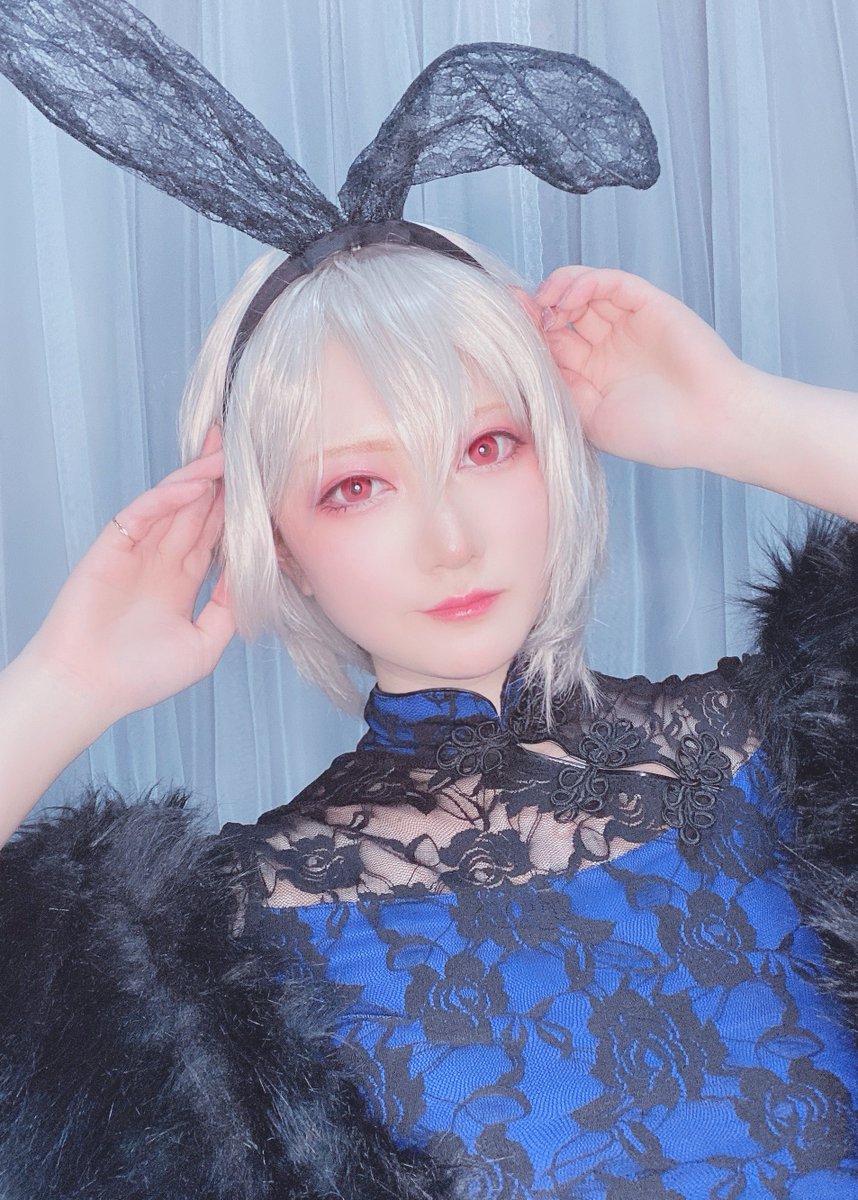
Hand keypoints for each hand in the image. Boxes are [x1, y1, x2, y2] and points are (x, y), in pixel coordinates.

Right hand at [24, 427, 234, 725]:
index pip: (214, 534)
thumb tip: (254, 576)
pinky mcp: (112, 548)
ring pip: (172, 504)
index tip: (260, 487)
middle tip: (243, 446)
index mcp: (181, 581)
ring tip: (225, 453)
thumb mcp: (204, 645)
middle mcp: (161, 561)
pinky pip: (142, 514)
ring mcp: (136, 551)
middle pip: (196, 509)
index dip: (235, 509)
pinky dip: (167, 498)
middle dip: (219, 479)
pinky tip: (194, 485)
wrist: (88, 689)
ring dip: (198, 478)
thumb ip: (228, 609)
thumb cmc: (140, 676)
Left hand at [526, 267, 752, 468]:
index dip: (526, 336)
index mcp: (591, 377)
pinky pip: (609, 282)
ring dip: (555, 292)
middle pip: (559, 316)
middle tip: (516, 312)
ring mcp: (625, 324)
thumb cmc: (658, 432)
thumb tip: (523, 361)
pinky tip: (567, 297)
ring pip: (581, 292)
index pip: (549, 347)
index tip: (502, 331)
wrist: (712, 423)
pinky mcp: (646, 304)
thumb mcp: (590, 418)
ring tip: (544, 306)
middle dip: (534, 311)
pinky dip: (583, 281)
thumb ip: (558, 386)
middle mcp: (606, 347)